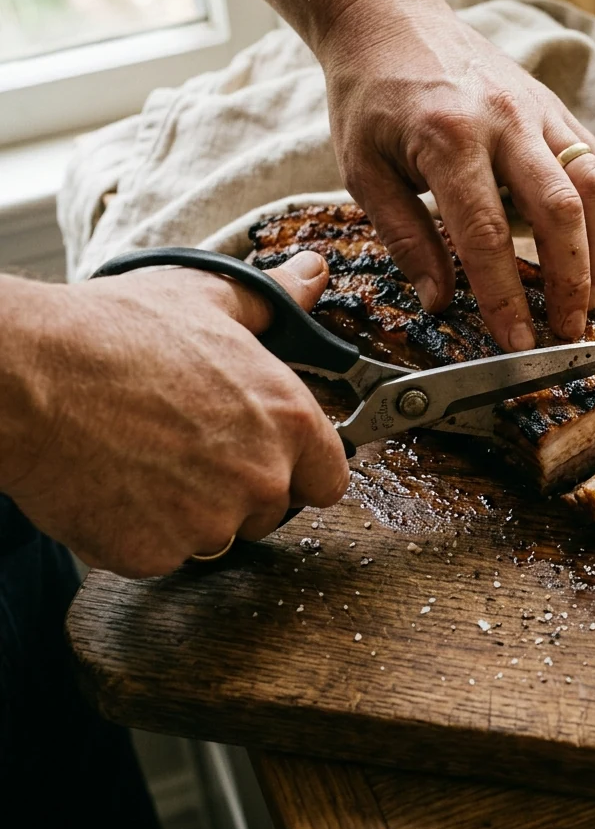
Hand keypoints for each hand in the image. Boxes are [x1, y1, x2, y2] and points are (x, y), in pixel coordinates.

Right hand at [1, 251, 348, 577]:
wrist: (27, 376)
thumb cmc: (115, 332)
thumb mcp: (207, 297)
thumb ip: (274, 300)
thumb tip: (312, 274)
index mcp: (289, 419)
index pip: (329, 478)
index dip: (300, 470)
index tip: (269, 457)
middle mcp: (262, 476)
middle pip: (271, 509)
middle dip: (237, 489)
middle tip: (184, 446)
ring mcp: (210, 522)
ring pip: (213, 534)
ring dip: (187, 512)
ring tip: (141, 457)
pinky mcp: (155, 554)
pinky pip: (159, 553)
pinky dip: (137, 530)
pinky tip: (112, 483)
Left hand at [314, 0, 594, 351]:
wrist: (390, 20)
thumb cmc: (372, 96)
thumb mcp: (363, 170)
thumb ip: (404, 237)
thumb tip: (441, 299)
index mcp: (447, 138)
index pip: (487, 234)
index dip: (506, 296)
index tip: (518, 342)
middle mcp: (503, 120)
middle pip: (559, 210)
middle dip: (571, 280)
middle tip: (567, 330)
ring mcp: (537, 109)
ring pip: (593, 183)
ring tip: (589, 297)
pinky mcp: (555, 105)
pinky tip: (592, 248)